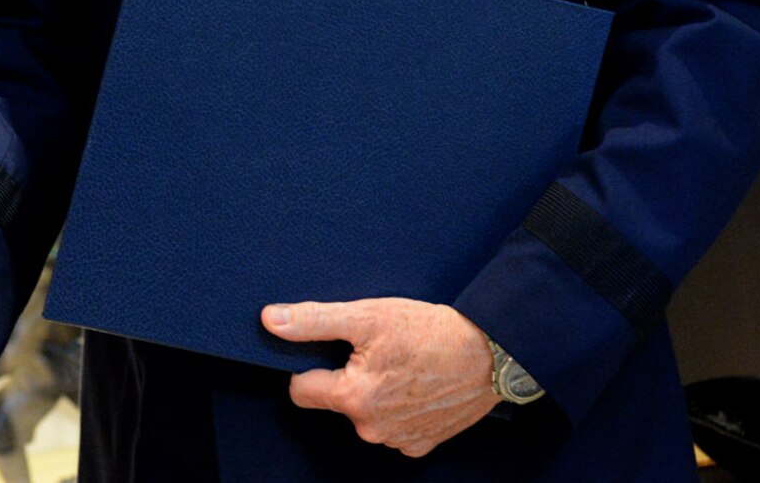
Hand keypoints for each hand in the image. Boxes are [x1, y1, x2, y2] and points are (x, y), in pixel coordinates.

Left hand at [263, 298, 499, 457]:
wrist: (490, 353)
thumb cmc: (429, 331)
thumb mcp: (367, 316)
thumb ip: (314, 321)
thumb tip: (270, 321)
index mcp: (352, 398)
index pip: (300, 391)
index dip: (308, 367)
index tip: (330, 350)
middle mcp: (371, 428)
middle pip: (336, 402)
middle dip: (347, 378)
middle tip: (375, 352)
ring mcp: (397, 440)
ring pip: (366, 415)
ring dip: (375, 394)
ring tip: (400, 365)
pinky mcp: (422, 444)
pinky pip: (394, 427)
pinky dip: (400, 408)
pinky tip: (416, 384)